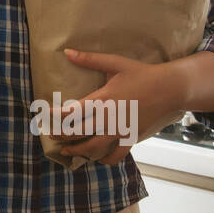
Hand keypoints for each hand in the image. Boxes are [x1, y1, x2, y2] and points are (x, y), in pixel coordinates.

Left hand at [52, 49, 182, 164]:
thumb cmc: (141, 74)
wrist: (169, 89)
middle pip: (76, 133)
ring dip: (76, 151)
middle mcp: (108, 119)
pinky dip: (103, 160)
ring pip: (92, 148)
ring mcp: (120, 131)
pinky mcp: (131, 139)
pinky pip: (115, 156)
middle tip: (49, 134)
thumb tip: (67, 52)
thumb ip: (89, 59)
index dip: (53, 117)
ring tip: (66, 150)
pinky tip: (96, 158)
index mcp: (102, 100)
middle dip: (60, 135)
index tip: (44, 115)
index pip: (70, 113)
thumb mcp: (114, 63)